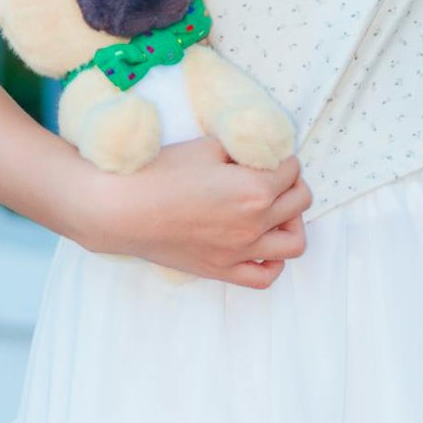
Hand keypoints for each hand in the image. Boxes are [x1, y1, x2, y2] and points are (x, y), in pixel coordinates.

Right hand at [76, 134, 311, 287]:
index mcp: (255, 189)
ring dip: (291, 222)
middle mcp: (255, 223)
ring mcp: (241, 252)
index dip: (280, 156)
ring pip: (294, 242)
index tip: (264, 154)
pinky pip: (266, 276)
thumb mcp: (206, 146)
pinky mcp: (223, 269)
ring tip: (273, 209)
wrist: (123, 210)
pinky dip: (273, 260)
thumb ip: (241, 147)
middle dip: (291, 183)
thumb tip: (259, 149)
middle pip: (300, 201)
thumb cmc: (160, 173)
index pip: (291, 168)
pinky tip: (260, 243)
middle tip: (271, 174)